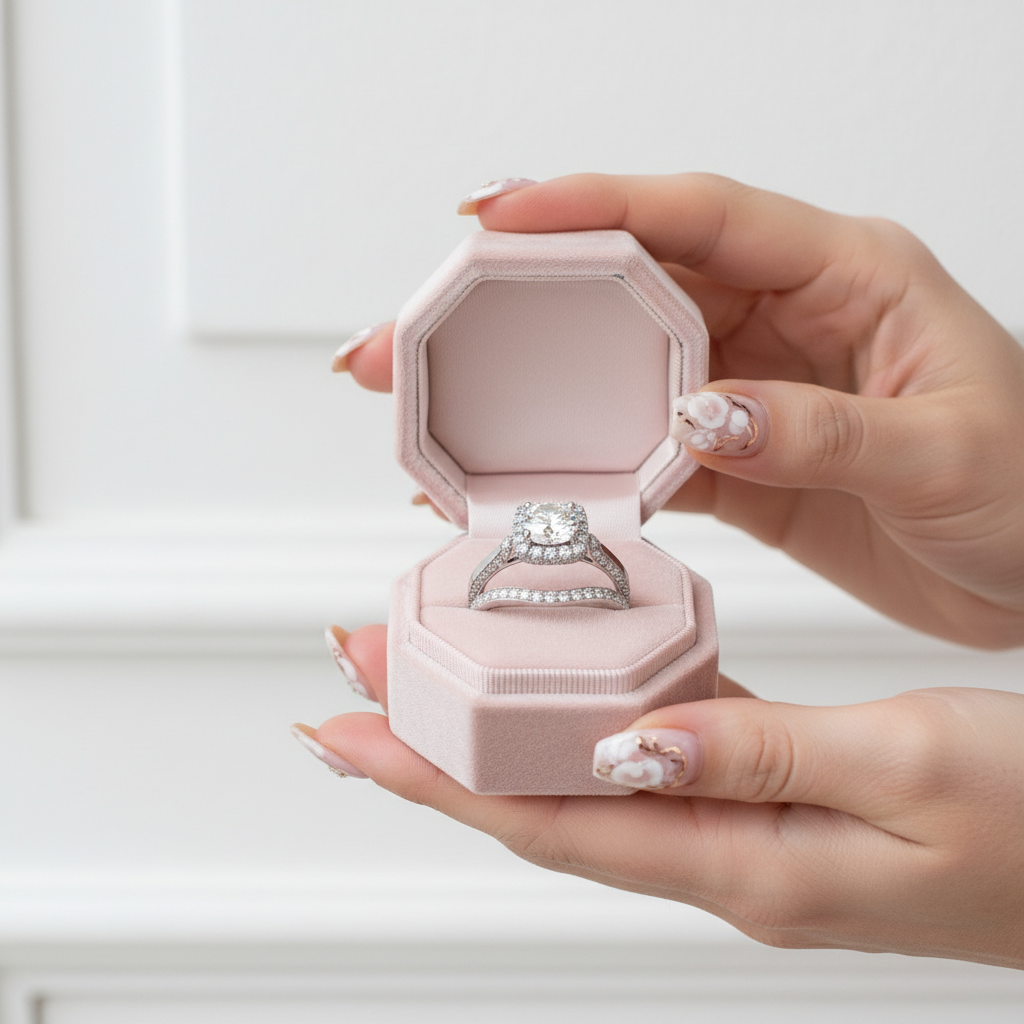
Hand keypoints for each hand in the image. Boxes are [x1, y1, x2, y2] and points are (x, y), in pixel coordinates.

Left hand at [299, 627, 1023, 969]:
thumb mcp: (911, 765)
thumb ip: (765, 752)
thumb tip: (631, 744)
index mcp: (748, 860)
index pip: (546, 821)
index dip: (434, 777)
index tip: (347, 731)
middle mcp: (729, 858)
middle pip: (541, 806)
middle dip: (436, 751)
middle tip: (359, 687)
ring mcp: (748, 836)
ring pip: (583, 787)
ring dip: (497, 738)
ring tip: (427, 682)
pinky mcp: (774, 805)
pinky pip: (647, 766)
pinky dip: (581, 728)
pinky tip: (557, 694)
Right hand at [342, 174, 1023, 647]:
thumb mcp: (944, 450)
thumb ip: (820, 430)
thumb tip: (701, 416)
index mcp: (844, 273)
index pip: (697, 215)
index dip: (589, 206)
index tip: (494, 217)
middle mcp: (782, 318)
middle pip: (624, 287)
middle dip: (515, 302)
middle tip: (419, 330)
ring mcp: (749, 392)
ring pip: (616, 371)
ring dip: (530, 393)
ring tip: (443, 413)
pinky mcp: (736, 461)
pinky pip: (639, 452)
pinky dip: (580, 471)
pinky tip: (524, 485)